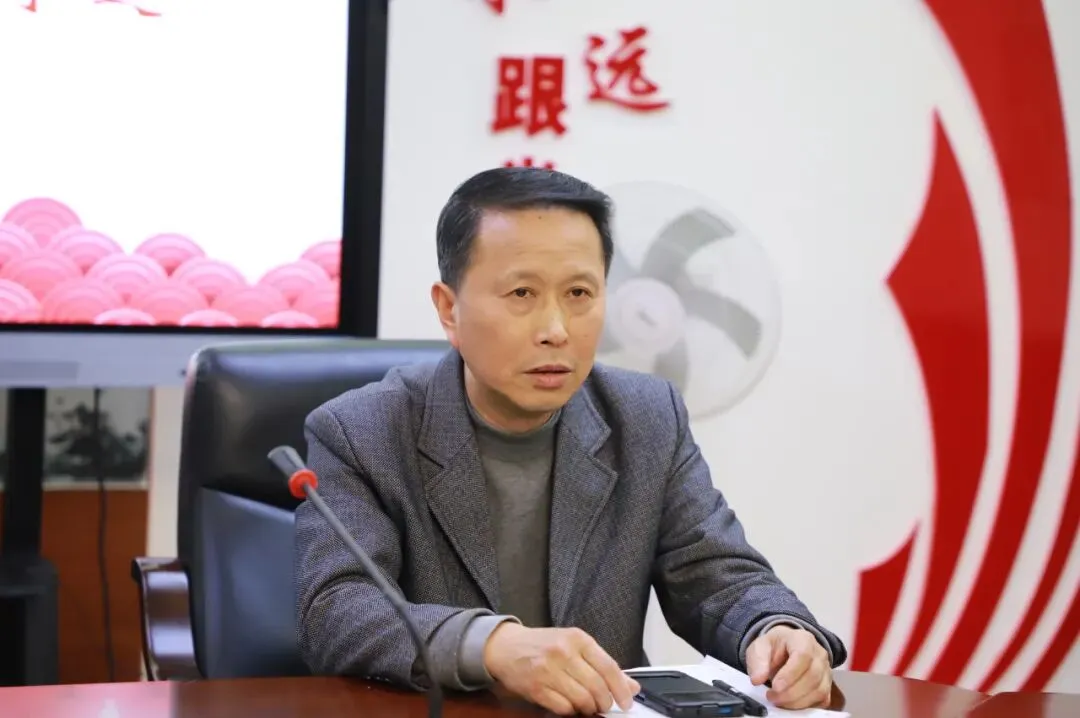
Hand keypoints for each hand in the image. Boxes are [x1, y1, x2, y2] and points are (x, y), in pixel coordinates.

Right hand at [483, 622, 639, 715]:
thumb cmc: (543, 645)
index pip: (609, 667)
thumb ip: (602, 664)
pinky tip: (571, 705)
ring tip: (588, 706)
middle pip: (597, 686)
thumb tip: (631, 685)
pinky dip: (572, 711)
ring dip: (589, 708)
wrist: (506, 646)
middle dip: (606, 702)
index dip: (621, 688)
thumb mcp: (574, 645)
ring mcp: (548, 670)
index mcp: (577, 638)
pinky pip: (563, 707)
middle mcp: (563, 652)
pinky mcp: (536, 688)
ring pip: (582, 699)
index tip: (627, 701)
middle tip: (606, 706)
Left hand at [745, 625, 831, 709]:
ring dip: (797, 701)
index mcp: (803, 639)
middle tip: (772, 697)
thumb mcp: (759, 648)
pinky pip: (822, 700)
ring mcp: (826, 671)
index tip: (775, 686)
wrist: (783, 649)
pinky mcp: (827, 686)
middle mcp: (819, 654)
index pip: (803, 656)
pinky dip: (805, 706)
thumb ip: (757, 661)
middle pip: (813, 676)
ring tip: (778, 700)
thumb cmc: (774, 647)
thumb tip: (757, 679)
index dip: (790, 674)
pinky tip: (790, 704)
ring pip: (819, 691)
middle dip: (791, 692)